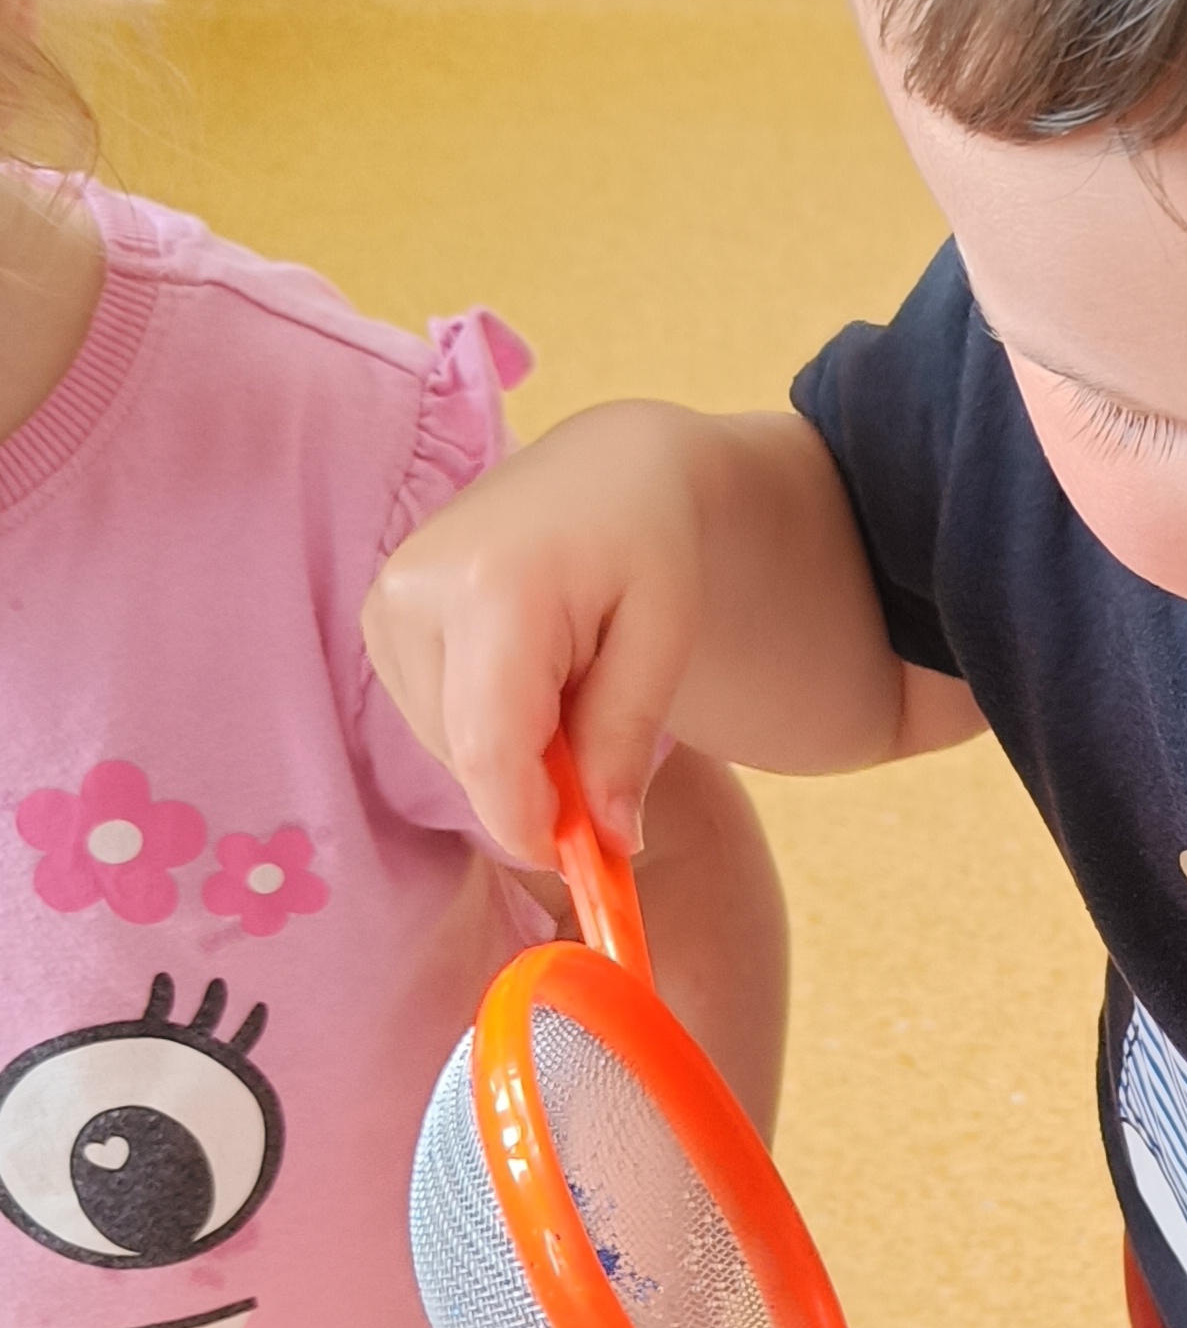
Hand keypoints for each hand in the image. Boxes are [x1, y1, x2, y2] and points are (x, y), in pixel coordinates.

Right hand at [363, 400, 709, 864]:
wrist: (606, 470)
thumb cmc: (648, 545)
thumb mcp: (667, 636)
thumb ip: (627, 735)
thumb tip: (607, 840)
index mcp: (496, 587)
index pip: (488, 747)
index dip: (527, 820)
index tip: (578, 857)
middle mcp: (418, 591)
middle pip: (464, 754)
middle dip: (532, 786)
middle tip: (601, 764)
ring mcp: (386, 603)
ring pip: (443, 744)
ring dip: (510, 752)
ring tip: (568, 687)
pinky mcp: (378, 618)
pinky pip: (430, 717)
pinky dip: (484, 724)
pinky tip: (528, 676)